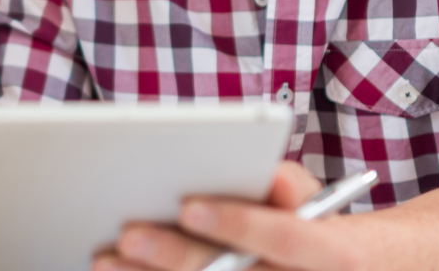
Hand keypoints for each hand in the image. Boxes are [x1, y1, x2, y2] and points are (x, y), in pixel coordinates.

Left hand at [95, 161, 367, 270]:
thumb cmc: (314, 229)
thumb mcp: (316, 203)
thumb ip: (292, 186)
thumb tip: (270, 177)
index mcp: (333, 254)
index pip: (290, 240)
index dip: (240, 224)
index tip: (189, 206)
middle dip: (177, 257)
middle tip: (128, 235)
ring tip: (106, 260)